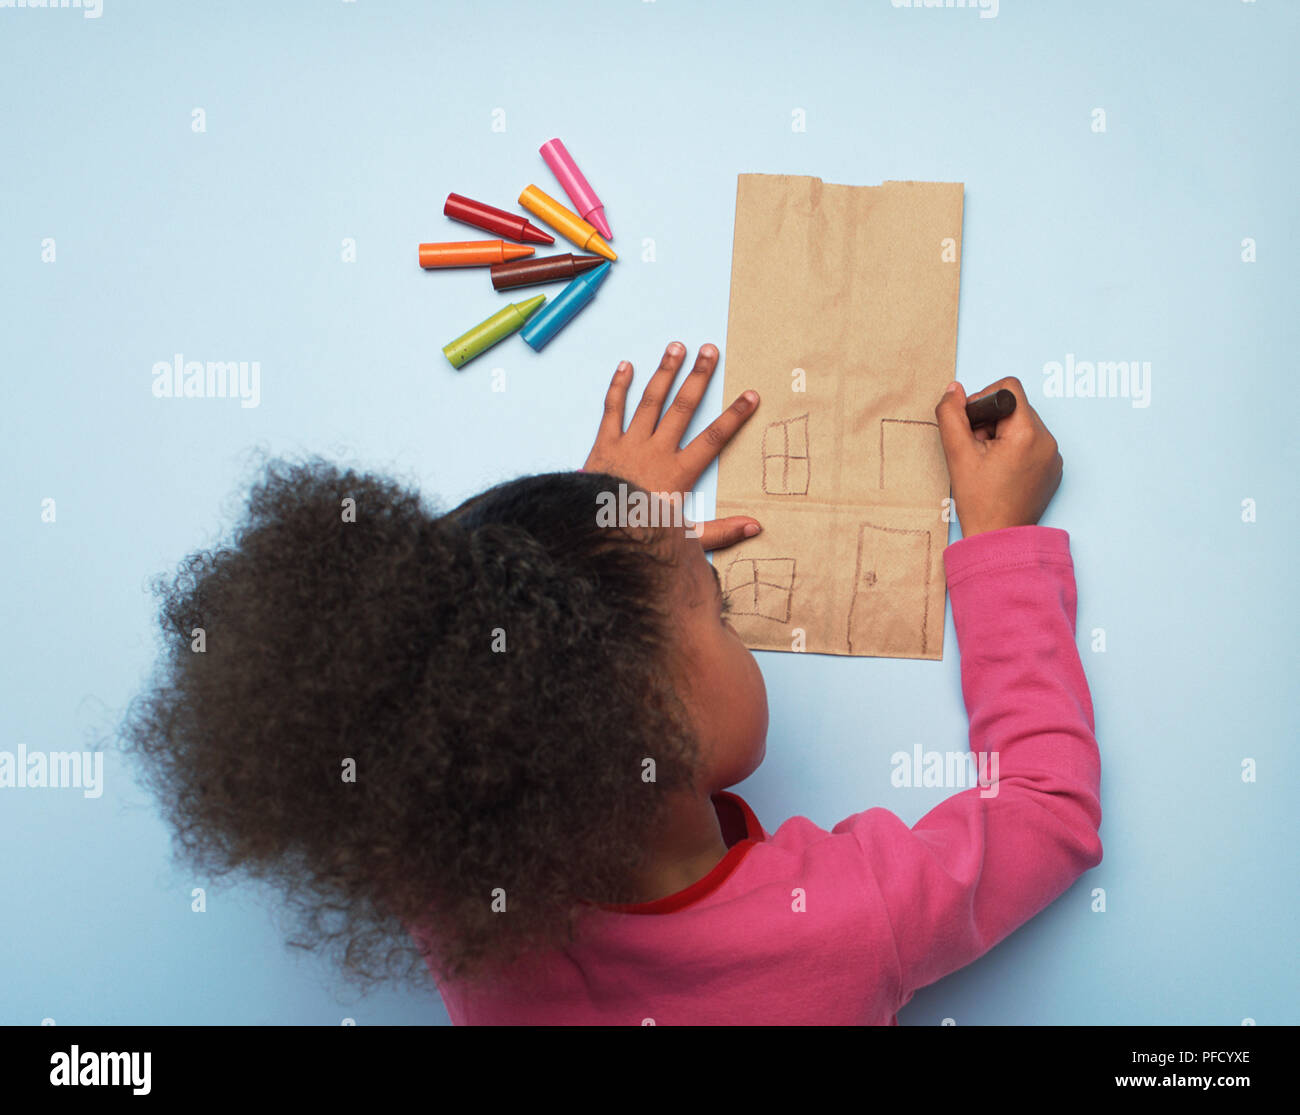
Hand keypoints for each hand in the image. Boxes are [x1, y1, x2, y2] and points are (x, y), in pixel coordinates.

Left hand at [583, 341, 761, 550]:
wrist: (594, 531)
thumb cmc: (638, 536)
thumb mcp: (683, 539)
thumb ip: (720, 532)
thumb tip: (755, 526)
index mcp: (678, 472)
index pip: (713, 439)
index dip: (734, 416)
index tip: (750, 396)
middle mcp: (655, 451)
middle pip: (682, 408)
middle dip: (698, 377)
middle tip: (710, 351)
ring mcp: (629, 443)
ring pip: (650, 401)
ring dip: (665, 373)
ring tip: (676, 347)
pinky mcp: (604, 443)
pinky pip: (612, 409)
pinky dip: (618, 386)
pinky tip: (626, 365)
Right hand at [934, 376, 1062, 538]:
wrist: (999, 538)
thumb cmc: (979, 501)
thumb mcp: (957, 453)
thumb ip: (951, 415)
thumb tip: (955, 390)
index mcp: (1027, 432)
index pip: (1007, 388)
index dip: (983, 401)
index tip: (973, 428)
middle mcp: (1048, 440)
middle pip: (1015, 406)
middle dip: (991, 421)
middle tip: (978, 450)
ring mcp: (1054, 455)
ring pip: (1023, 424)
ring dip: (1002, 435)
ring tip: (989, 463)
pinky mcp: (1054, 468)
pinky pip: (1033, 442)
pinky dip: (1015, 449)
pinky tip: (1002, 471)